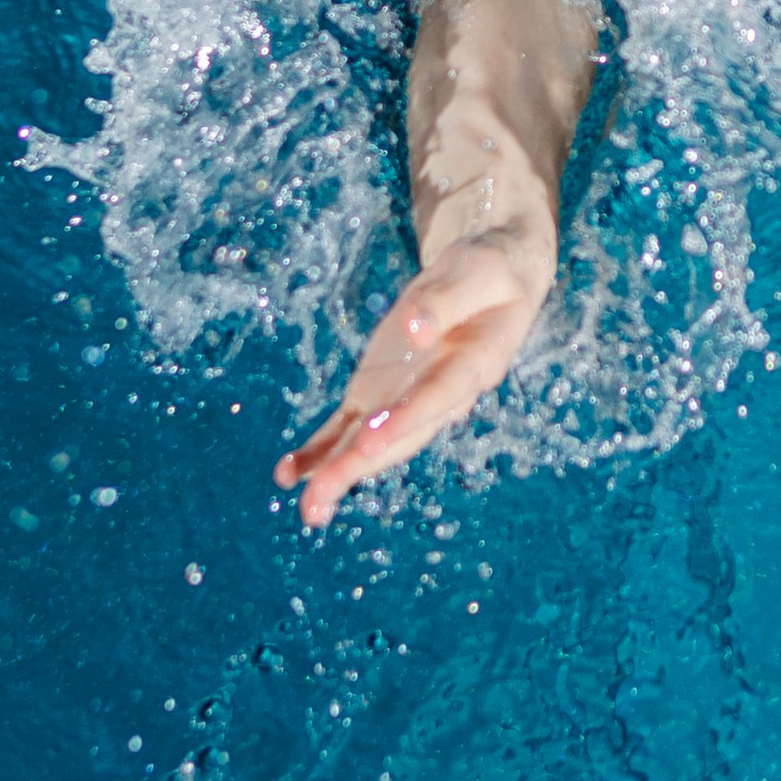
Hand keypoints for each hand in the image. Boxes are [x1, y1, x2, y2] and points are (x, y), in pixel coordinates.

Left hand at [274, 230, 549, 527]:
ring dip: (337, 473)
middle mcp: (440, 394)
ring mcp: (405, 396)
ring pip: (370, 441)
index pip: (438, 397)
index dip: (405, 421)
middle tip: (320, 498)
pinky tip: (289, 473)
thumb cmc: (491, 272)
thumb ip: (446, 300)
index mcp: (476, 363)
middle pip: (399, 436)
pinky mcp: (379, 392)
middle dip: (358, 466)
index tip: (368, 443)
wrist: (491, 279)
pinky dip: (320, 450)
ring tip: (307, 509)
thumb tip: (414, 329)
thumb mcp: (479, 271)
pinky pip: (348, 427)